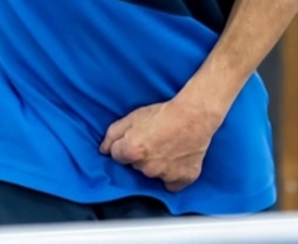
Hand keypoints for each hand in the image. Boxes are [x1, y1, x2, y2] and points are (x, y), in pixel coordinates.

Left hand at [99, 93, 221, 191]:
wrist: (193, 116)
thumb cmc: (163, 114)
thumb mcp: (132, 116)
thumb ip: (113, 134)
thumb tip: (103, 149)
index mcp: (132, 151)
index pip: (117, 156)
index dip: (124, 146)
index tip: (134, 139)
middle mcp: (146, 168)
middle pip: (135, 166)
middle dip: (139, 156)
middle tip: (152, 141)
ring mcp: (165, 176)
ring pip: (152, 174)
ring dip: (155, 165)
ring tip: (166, 147)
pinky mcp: (182, 179)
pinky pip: (171, 184)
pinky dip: (172, 176)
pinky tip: (175, 161)